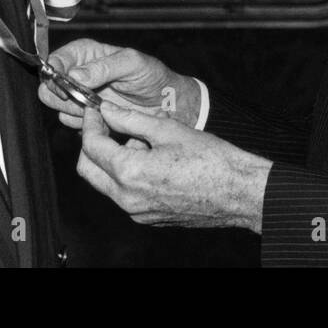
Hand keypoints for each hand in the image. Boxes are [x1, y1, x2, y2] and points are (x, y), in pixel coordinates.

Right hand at [38, 38, 200, 128]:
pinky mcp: (85, 117)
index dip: (55, 75)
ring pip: (58, 108)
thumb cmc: (152, 76)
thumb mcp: (131, 63)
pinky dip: (85, 124)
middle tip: (87, 101)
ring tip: (102, 109)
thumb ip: (103, 67)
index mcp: (85, 54)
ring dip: (77, 112)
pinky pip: (71, 124)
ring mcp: (80, 97)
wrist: (166, 104)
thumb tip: (74, 74)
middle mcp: (78, 74)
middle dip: (64, 97)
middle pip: (48, 87)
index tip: (68, 86)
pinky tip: (104, 119)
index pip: (54, 61)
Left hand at [77, 101, 271, 231]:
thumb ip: (130, 118)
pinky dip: (127, 174)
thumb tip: (106, 109)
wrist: (238, 192)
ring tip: (142, 137)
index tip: (95, 108)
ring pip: (106, 183)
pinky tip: (151, 157)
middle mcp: (127, 199)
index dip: (90, 123)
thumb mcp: (167, 129)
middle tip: (106, 123)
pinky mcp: (149, 218)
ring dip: (112, 158)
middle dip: (91, 144)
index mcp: (130, 173)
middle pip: (88, 169)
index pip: (91, 146)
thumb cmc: (210, 158)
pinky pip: (125, 194)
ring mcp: (137, 212)